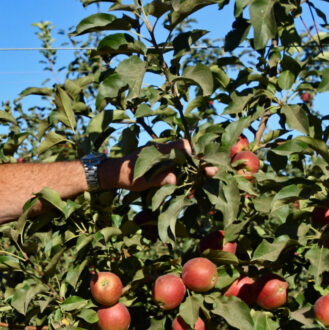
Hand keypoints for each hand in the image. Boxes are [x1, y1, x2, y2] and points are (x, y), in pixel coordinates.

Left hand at [101, 139, 216, 191]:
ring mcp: (163, 157)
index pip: (181, 146)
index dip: (194, 153)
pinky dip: (185, 172)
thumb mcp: (142, 181)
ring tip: (205, 179)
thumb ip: (160, 179)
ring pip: (183, 160)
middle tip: (213, 172)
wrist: (115, 173)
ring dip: (193, 169)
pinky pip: (177, 165)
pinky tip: (190, 183)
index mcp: (159, 151)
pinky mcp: (161, 163)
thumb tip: (176, 179)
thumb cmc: (127, 176)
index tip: (203, 164)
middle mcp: (163, 151)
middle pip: (187, 153)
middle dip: (200, 162)